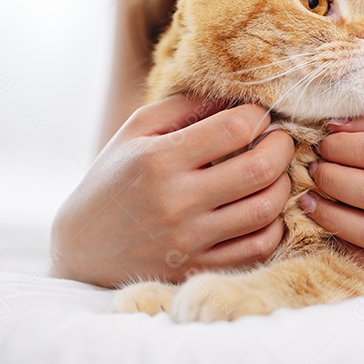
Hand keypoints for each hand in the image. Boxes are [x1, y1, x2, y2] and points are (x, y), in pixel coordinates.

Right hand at [51, 96, 294, 286]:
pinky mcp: (197, 268)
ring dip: (282, 185)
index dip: (258, 116)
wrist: (80, 246)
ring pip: (265, 210)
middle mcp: (176, 201)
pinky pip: (257, 248)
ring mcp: (188, 240)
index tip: (258, 116)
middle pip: (259, 169)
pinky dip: (273, 225)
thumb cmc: (113, 178)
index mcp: (159, 160)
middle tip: (280, 140)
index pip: (234, 129)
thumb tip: (238, 95)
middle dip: (282, 147)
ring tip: (273, 173)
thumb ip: (186, 106)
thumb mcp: (136, 130)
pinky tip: (264, 209)